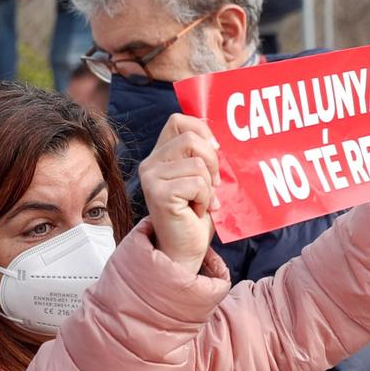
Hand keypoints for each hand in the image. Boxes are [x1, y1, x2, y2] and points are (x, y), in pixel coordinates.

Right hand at [139, 112, 221, 267]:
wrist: (184, 250)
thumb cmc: (195, 216)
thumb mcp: (201, 179)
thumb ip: (202, 157)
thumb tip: (219, 138)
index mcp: (160, 156)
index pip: (178, 120)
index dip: (202, 130)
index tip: (216, 150)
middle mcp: (150, 164)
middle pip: (191, 138)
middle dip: (212, 162)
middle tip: (213, 186)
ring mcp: (151, 178)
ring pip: (197, 164)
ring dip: (209, 187)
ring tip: (200, 202)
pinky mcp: (158, 193)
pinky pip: (197, 183)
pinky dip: (206, 199)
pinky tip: (196, 211)